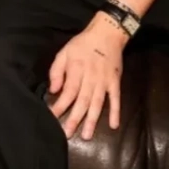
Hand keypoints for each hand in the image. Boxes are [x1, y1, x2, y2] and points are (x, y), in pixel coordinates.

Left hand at [47, 15, 126, 140]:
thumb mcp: (64, 52)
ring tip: (87, 135)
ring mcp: (104, 81)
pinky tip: (114, 125)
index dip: (60, 105)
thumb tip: (53, 90)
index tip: (52, 117)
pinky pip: (116, 99)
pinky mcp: (115, 82)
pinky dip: (115, 112)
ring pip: (97, 103)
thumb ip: (56, 71)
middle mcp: (91, 77)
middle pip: (82, 100)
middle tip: (67, 134)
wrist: (107, 33)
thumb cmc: (82, 44)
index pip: (68, 91)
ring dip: (92, 120)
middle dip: (74, 118)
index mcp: (77, 70)